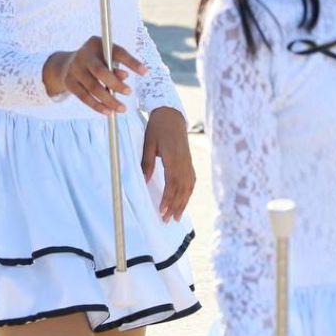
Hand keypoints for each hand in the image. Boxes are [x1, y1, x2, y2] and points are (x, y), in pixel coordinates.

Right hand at [42, 37, 147, 114]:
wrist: (66, 65)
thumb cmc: (95, 61)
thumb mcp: (106, 58)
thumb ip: (116, 65)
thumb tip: (124, 77)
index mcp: (96, 43)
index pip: (117, 52)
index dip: (131, 62)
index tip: (145, 72)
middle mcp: (83, 55)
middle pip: (100, 71)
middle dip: (116, 83)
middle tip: (129, 92)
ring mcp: (74, 69)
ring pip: (93, 87)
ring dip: (109, 100)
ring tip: (122, 108)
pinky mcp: (69, 83)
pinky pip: (84, 97)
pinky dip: (97, 106)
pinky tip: (108, 112)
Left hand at [141, 107, 193, 221]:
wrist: (171, 115)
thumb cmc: (157, 128)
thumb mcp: (148, 143)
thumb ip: (147, 162)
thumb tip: (143, 180)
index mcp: (173, 158)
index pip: (172, 184)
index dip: (168, 200)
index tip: (162, 211)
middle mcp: (183, 162)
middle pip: (181, 189)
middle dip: (175, 206)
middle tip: (168, 220)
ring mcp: (188, 162)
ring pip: (188, 187)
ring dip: (183, 203)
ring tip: (178, 217)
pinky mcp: (189, 161)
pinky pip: (191, 180)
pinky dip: (189, 192)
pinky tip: (185, 200)